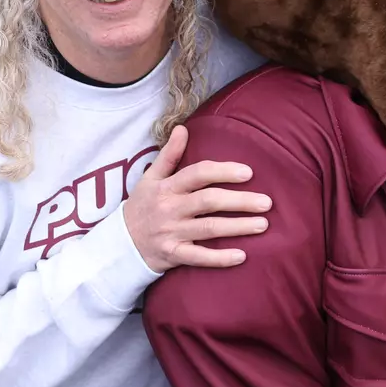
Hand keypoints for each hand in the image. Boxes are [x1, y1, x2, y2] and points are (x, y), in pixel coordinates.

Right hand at [123, 126, 271, 271]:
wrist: (119, 244)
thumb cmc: (141, 207)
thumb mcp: (150, 178)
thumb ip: (169, 154)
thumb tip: (183, 128)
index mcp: (167, 187)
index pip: (198, 174)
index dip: (223, 171)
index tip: (248, 173)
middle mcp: (170, 209)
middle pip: (208, 201)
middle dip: (239, 201)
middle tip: (266, 202)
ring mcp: (172, 233)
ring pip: (208, 229)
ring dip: (237, 227)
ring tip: (263, 224)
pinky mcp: (173, 256)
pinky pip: (199, 258)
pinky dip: (220, 258)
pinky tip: (242, 256)